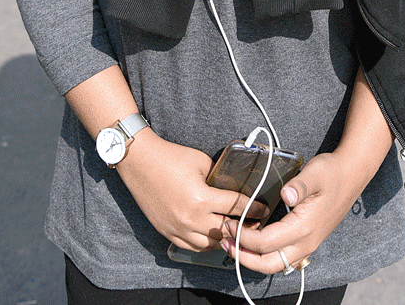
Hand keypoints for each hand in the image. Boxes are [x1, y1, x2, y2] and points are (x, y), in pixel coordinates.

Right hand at [116, 132, 266, 251]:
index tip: (264, 209)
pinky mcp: (168, 233)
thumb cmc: (170, 157)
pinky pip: (192, 246)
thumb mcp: (201, 161)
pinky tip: (214, 236)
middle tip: (255, 223)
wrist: (140, 162)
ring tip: (237, 232)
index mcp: (201, 198)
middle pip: (226, 229)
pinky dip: (206, 243)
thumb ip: (218, 177)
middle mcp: (191, 218)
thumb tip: (231, 186)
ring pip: (210, 244)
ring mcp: (178, 229)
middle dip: (243, 226)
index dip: (253, 208)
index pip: (236, 207)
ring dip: (225, 238)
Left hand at [219, 149, 372, 275]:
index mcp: (305, 227)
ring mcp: (308, 244)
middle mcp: (306, 242)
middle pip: (269, 264)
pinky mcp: (307, 241)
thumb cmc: (331, 172)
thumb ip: (300, 185)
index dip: (244, 237)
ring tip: (233, 245)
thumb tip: (287, 194)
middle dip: (243, 257)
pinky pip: (282, 258)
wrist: (351, 175)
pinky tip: (253, 241)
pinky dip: (264, 255)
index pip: (267, 243)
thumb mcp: (315, 173)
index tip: (229, 225)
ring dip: (252, 259)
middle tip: (224, 243)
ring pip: (276, 264)